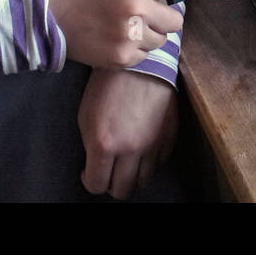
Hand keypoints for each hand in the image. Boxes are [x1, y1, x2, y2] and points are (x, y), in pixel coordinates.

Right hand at [49, 0, 236, 67]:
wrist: (51, 19)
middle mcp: (135, 7)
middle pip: (177, 20)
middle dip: (165, 17)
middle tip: (140, 11)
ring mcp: (128, 35)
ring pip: (163, 39)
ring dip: (150, 34)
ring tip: (123, 25)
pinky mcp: (121, 58)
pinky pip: (146, 55)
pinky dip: (136, 48)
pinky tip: (115, 38)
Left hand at [78, 67, 177, 199]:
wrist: (140, 63)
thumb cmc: (107, 86)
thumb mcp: (86, 117)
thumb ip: (91, 146)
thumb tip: (94, 166)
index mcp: (104, 144)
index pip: (96, 185)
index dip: (90, 181)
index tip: (89, 171)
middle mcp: (130, 149)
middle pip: (122, 190)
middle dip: (112, 183)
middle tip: (109, 169)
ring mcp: (153, 144)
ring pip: (143, 180)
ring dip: (133, 174)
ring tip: (127, 159)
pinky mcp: (169, 136)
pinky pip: (160, 162)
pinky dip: (150, 160)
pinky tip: (143, 146)